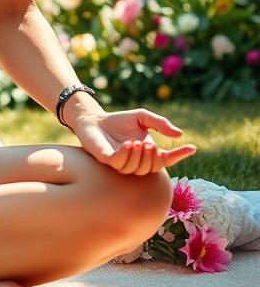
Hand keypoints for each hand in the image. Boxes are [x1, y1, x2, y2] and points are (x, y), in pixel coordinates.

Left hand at [69, 108, 196, 174]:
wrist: (94, 119)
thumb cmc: (119, 120)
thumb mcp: (142, 117)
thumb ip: (160, 123)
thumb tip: (180, 133)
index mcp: (146, 153)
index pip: (166, 159)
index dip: (180, 155)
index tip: (192, 147)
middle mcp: (136, 161)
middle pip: (152, 168)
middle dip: (153, 157)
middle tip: (149, 144)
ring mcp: (121, 163)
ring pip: (137, 169)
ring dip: (139, 156)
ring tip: (135, 142)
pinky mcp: (107, 161)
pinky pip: (120, 164)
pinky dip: (126, 156)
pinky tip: (128, 145)